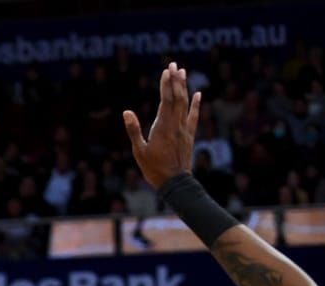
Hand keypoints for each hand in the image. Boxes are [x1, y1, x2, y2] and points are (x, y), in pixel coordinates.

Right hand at [123, 62, 201, 189]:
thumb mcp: (139, 152)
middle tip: (174, 64)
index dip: (166, 84)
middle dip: (175, 80)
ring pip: (185, 103)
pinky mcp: (189, 135)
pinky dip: (196, 104)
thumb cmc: (153, 169)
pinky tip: (198, 94)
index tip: (166, 70)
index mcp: (162, 127)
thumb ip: (134, 130)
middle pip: (177, 97)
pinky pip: (193, 116)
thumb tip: (126, 112)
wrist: (174, 183)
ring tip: (183, 72)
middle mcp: (175, 124)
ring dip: (184, 87)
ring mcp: (184, 129)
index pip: (166, 100)